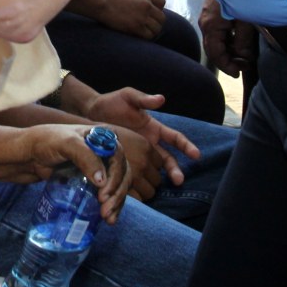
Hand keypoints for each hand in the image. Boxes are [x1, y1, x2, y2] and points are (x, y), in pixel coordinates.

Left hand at [12, 124, 130, 223]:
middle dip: (117, 193)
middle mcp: (105, 151)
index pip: (119, 158)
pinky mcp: (93, 180)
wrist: (30, 154)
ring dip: (117, 202)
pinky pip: (109, 193)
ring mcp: (100, 167)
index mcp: (103, 137)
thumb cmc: (46, 142)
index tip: (103, 194)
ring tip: (108, 218)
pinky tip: (109, 218)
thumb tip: (102, 180)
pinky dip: (112, 205)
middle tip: (105, 210)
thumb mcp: (66, 144)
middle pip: (122, 174)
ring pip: (118, 185)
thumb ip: (85, 157)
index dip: (116, 177)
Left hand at [72, 86, 199, 191]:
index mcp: (154, 128)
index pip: (175, 138)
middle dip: (175, 169)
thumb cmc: (112, 102)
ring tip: (161, 188)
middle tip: (179, 180)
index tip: (196, 155)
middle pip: (168, 159)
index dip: (186, 146)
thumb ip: (143, 99)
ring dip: (161, 178)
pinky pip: (137, 171)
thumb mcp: (128, 97)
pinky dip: (141, 180)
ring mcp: (138, 153)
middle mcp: (150, 143)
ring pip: (155, 169)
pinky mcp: (126, 159)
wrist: (91, 112)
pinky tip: (141, 189)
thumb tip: (161, 98)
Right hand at [90, 0, 165, 38]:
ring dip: (152, 31)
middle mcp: (147, 5)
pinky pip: (149, 35)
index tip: (150, 12)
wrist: (101, 1)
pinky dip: (146, 36)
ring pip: (157, 28)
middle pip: (161, 17)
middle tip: (147, 25)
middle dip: (156, 22)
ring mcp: (142, 16)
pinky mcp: (136, 27)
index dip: (157, 8)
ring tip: (143, 31)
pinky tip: (138, 35)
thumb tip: (142, 6)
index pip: (162, 2)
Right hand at [200, 0, 256, 77]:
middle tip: (243, 66)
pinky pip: (217, 32)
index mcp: (211, 27)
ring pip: (215, 41)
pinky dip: (226, 40)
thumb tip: (242, 57)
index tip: (240, 73)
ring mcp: (206, 17)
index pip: (215, 54)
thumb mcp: (245, 20)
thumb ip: (243, 41)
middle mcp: (205, 23)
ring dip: (228, 50)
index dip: (227, 66)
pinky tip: (237, 42)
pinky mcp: (211, 12)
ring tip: (243, 55)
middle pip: (213, 49)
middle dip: (227, 60)